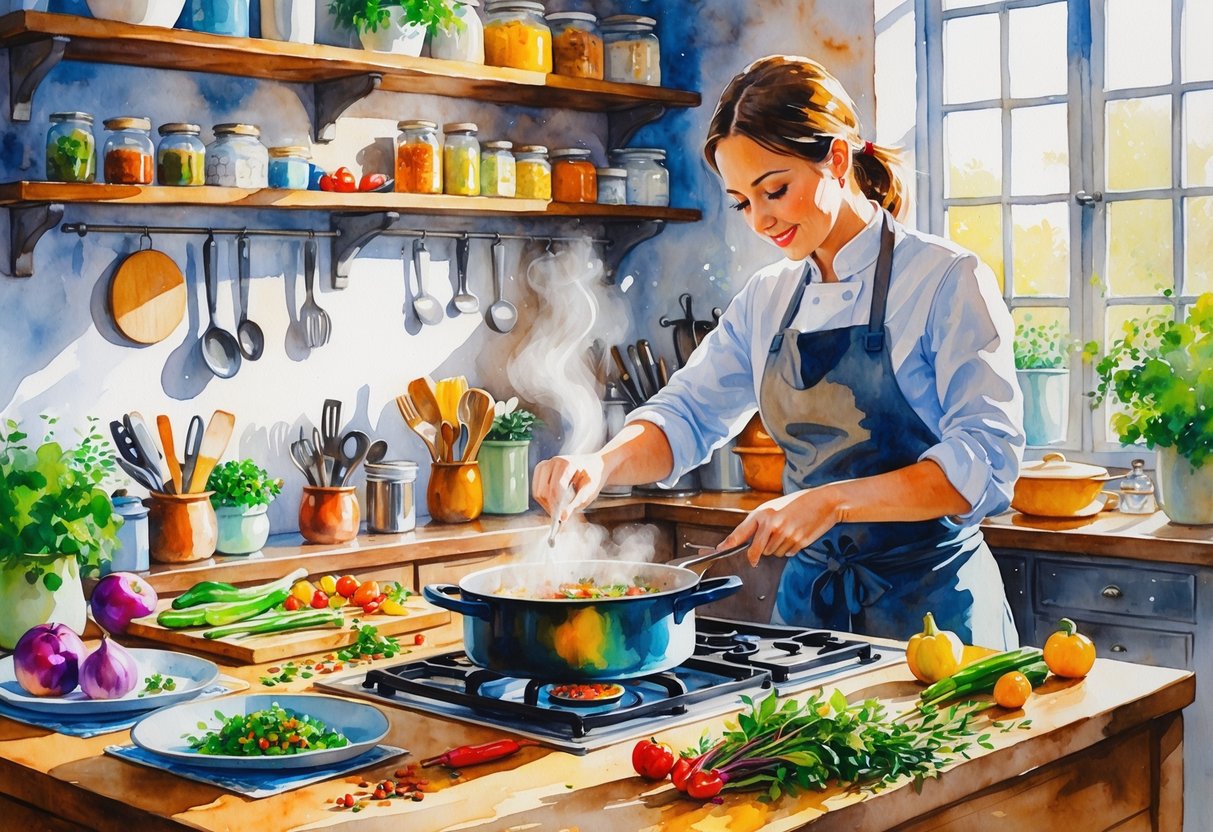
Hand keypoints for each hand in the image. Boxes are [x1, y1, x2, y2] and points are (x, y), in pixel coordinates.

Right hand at [532, 454, 608, 521]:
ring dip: (546, 504)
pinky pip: (536, 490)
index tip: (561, 518)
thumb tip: (563, 517)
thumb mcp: (590, 490)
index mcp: (567, 464)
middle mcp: (553, 462)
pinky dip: (543, 500)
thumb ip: (576, 502)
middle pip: (543, 490)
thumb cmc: (592, 477)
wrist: (592, 465)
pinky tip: (554, 504)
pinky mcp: (541, 471)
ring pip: (537, 492)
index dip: (557, 504)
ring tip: (559, 510)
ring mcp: (545, 465)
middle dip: (551, 506)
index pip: (556, 487)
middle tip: (560, 517)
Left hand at [717, 487, 841, 565]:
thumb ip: (760, 523)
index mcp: (763, 514)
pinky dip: (790, 547)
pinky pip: (787, 553)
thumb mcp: (774, 507)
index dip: (728, 544)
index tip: (719, 550)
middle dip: (763, 549)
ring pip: (772, 554)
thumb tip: (748, 541)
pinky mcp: (798, 543)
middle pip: (757, 551)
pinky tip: (796, 534)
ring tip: (789, 530)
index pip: (741, 533)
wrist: (824, 502)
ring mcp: (785, 535)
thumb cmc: (799, 503)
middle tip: (774, 535)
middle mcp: (772, 525)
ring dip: (778, 547)